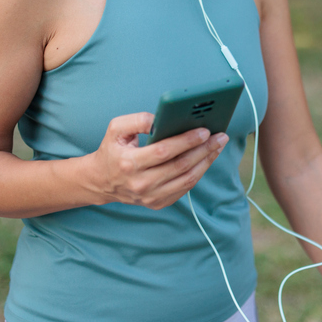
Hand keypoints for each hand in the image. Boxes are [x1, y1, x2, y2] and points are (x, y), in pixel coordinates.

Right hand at [88, 112, 228, 208]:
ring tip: (218, 146)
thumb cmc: (112, 150)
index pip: (164, 152)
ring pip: (187, 179)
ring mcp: (151, 196)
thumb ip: (137, 120)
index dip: (186, 141)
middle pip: (181, 166)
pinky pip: (185, 188)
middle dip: (204, 149)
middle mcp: (141, 183)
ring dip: (207, 161)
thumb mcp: (116, 129)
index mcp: (130, 163)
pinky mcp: (158, 203)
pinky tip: (207, 158)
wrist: (102, 181)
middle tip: (220, 136)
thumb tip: (162, 119)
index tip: (204, 130)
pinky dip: (199, 172)